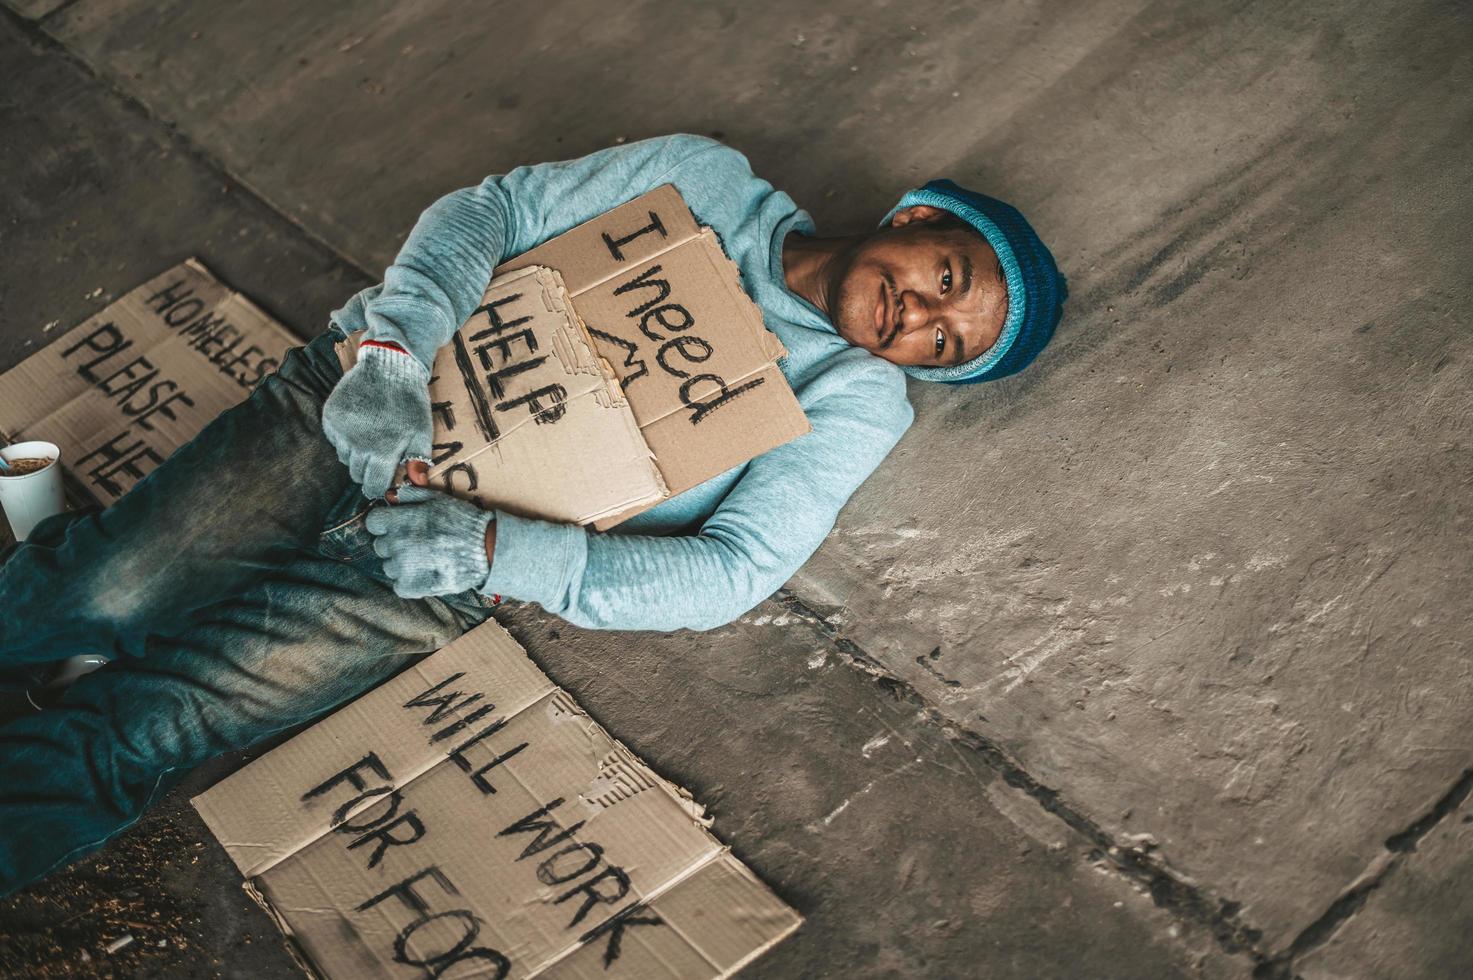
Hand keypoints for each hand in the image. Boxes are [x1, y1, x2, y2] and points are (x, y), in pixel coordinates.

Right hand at [321, 343, 432, 497]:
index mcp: (383, 452)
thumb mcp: (422, 432)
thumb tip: (417, 485)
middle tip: (377, 457)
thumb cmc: (410, 402)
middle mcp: (358, 445)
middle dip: (367, 471)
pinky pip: (334, 439)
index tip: (378, 485)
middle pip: (357, 474)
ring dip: (355, 454)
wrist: (390, 366)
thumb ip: (418, 460)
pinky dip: (344, 437)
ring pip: (344, 457)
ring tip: (369, 437)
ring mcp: (341, 431)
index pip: (373, 486)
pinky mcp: (330, 417)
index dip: (377, 488)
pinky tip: (358, 424)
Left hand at [365, 484, 493, 598]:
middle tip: (418, 543)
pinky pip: (398, 585)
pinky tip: (426, 574)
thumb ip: (411, 496)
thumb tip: (390, 496)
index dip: (386, 524)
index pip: (374, 522)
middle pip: (381, 545)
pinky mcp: (411, 586)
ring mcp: (402, 567)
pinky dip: (409, 582)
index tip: (398, 526)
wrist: (485, 549)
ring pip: (389, 566)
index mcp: (399, 520)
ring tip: (424, 560)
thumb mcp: (438, 499)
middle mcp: (396, 543)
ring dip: (402, 563)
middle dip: (395, 543)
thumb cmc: (463, 521)